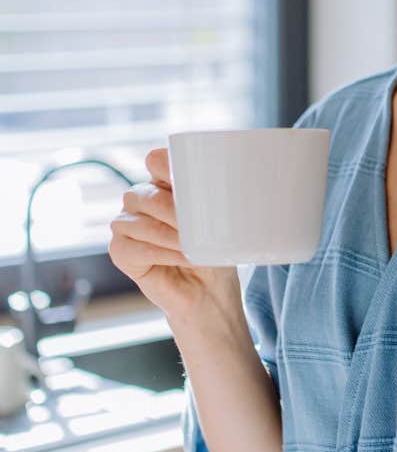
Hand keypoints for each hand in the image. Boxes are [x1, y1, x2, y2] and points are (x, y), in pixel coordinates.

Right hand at [109, 148, 241, 323]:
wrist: (210, 291)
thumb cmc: (215, 251)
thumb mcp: (220, 221)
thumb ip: (212, 200)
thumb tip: (221, 187)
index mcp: (166, 182)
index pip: (157, 160)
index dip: (170, 168)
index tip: (196, 186)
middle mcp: (142, 199)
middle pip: (146, 193)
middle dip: (175, 212)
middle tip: (200, 228)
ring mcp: (127, 224)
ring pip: (139, 221)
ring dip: (171, 235)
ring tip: (195, 248)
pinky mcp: (120, 251)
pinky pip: (131, 246)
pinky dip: (160, 253)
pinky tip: (182, 259)